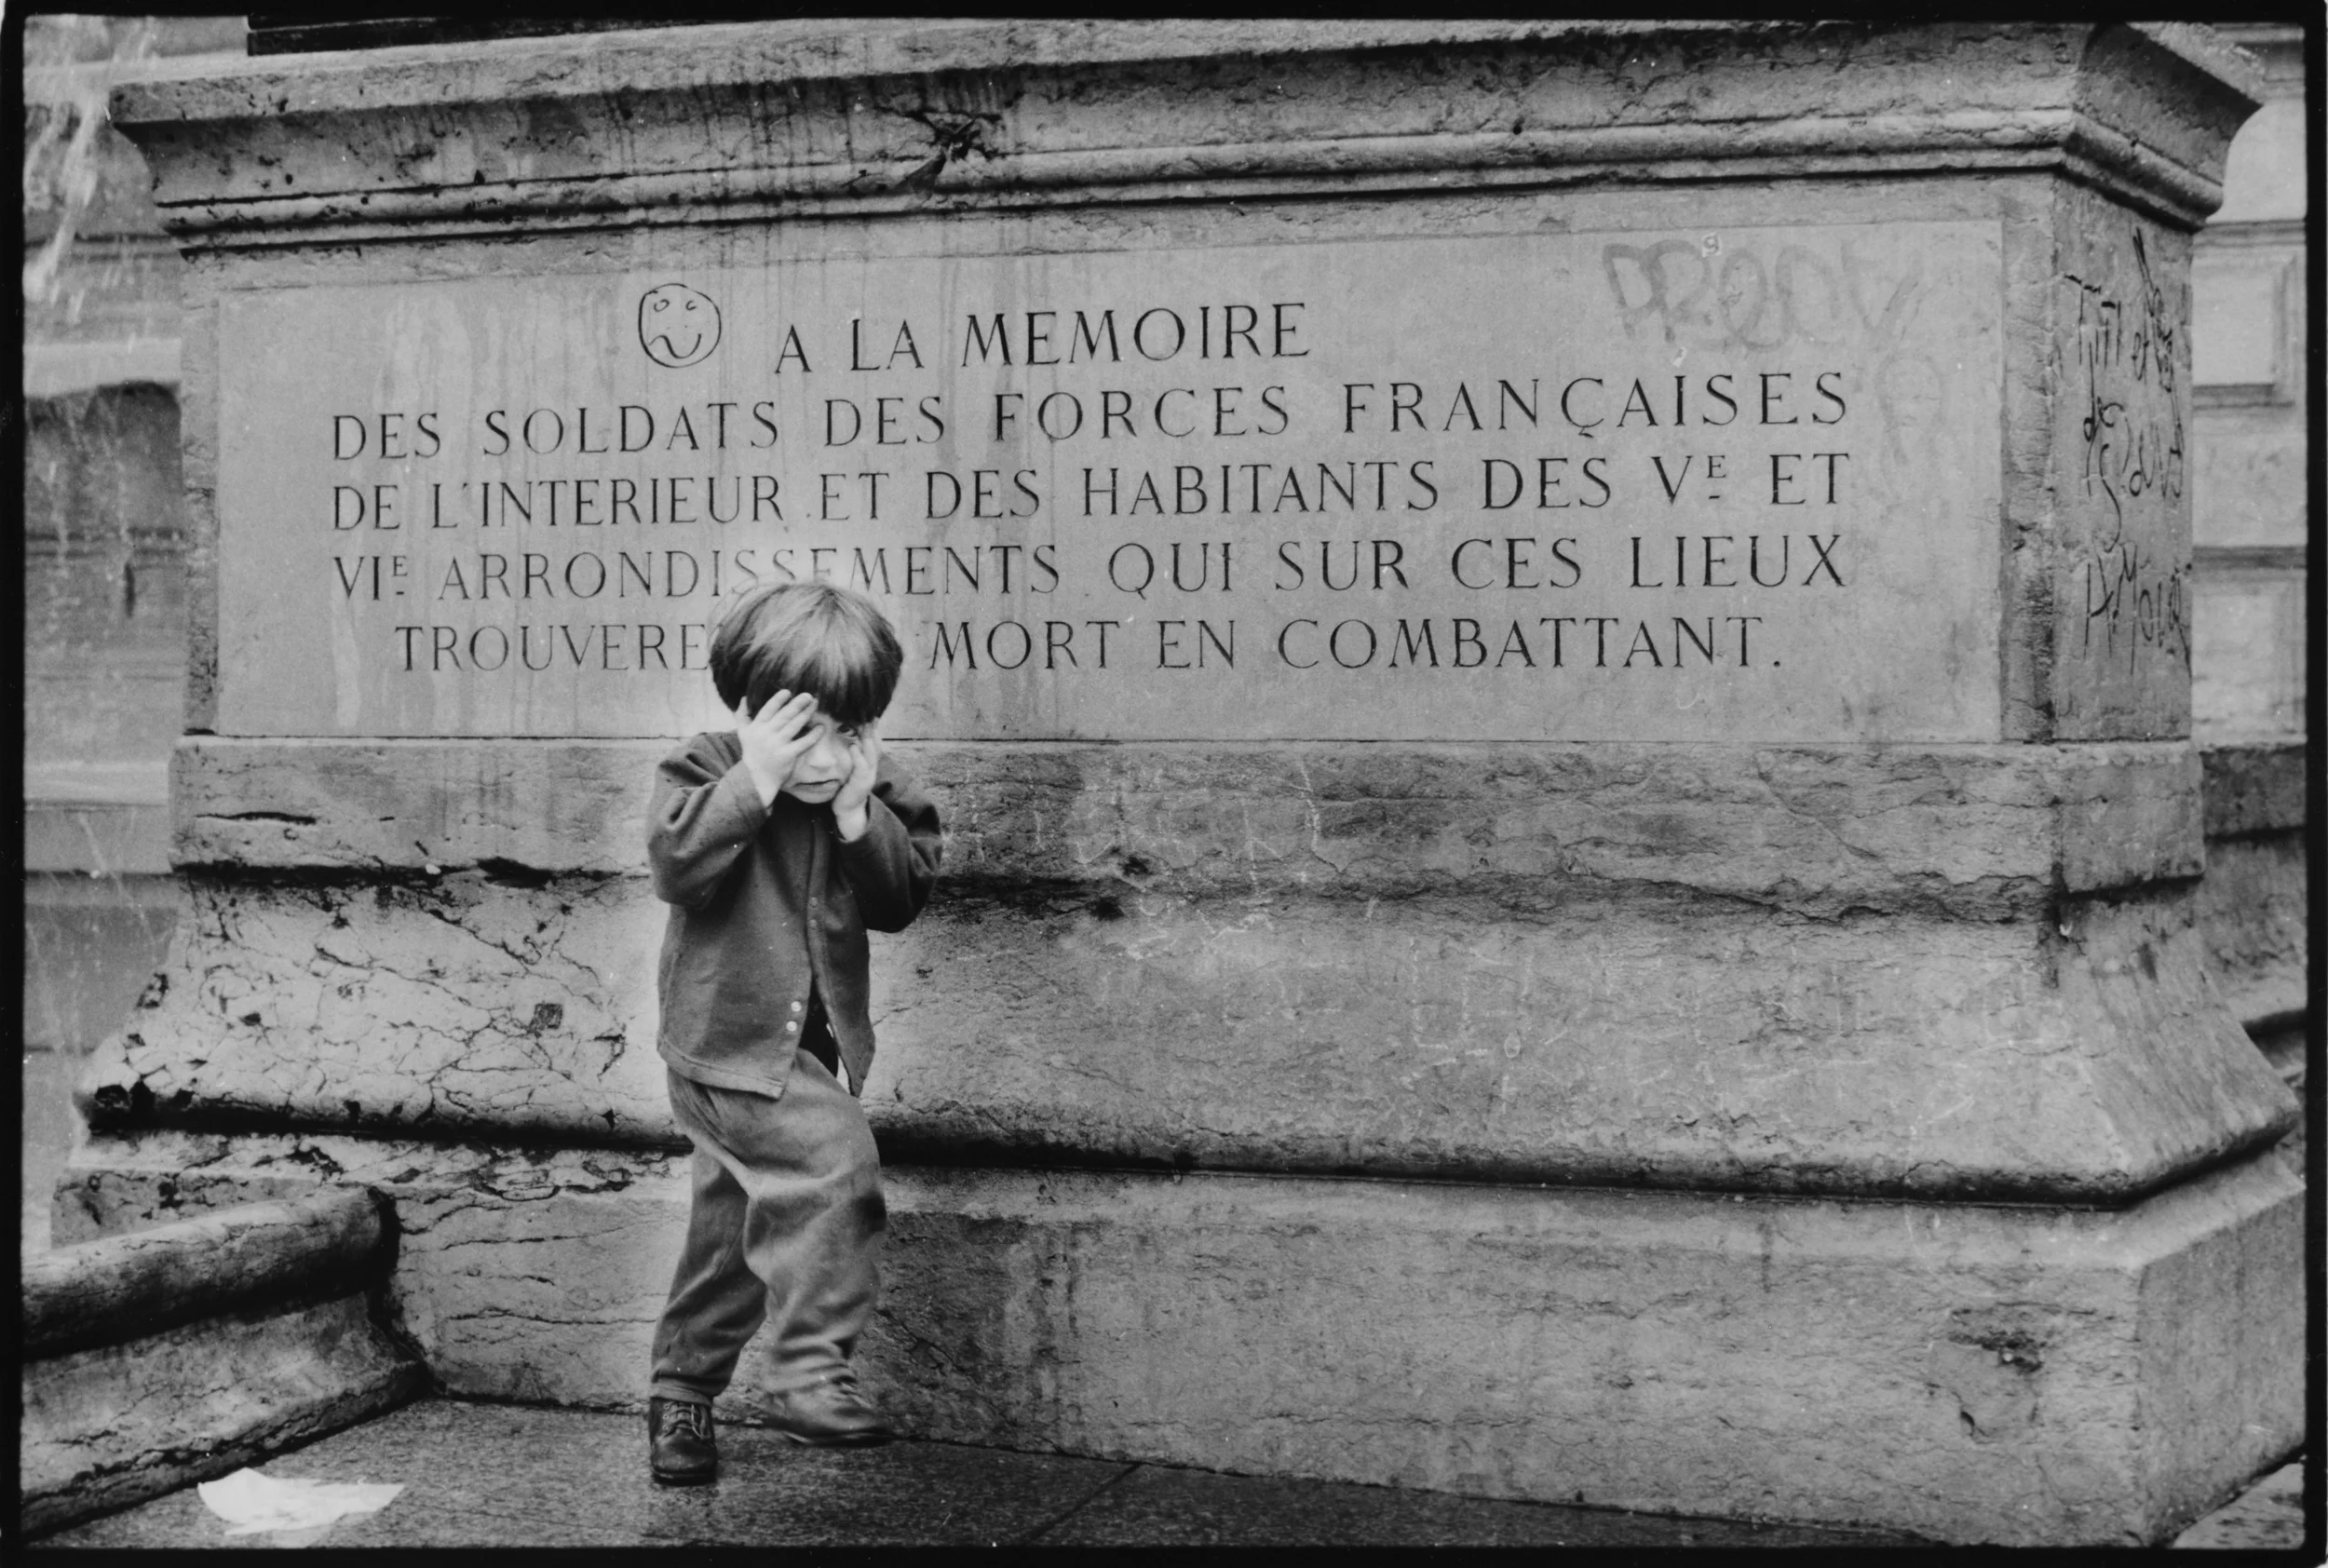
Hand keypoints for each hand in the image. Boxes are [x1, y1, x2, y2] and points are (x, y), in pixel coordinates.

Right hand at [735, 691, 819, 806]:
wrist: (756, 779)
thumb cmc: (752, 753)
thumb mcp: (743, 734)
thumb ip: (742, 715)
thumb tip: (744, 697)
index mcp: (756, 727)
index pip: (768, 710)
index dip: (778, 700)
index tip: (788, 692)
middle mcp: (766, 734)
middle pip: (784, 716)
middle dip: (797, 704)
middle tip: (808, 695)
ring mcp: (777, 745)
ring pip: (794, 726)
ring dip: (806, 714)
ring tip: (815, 704)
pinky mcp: (788, 755)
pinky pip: (804, 743)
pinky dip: (813, 734)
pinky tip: (821, 727)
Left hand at [830, 721, 880, 840]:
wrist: (848, 810)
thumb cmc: (845, 788)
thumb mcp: (848, 769)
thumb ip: (849, 756)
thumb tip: (843, 739)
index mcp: (868, 762)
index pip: (871, 741)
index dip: (871, 727)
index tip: (868, 712)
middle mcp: (872, 767)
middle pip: (874, 743)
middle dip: (872, 729)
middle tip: (868, 713)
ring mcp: (868, 775)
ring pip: (871, 753)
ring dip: (868, 739)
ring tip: (864, 724)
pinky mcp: (861, 784)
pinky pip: (861, 768)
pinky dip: (858, 757)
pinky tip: (854, 747)